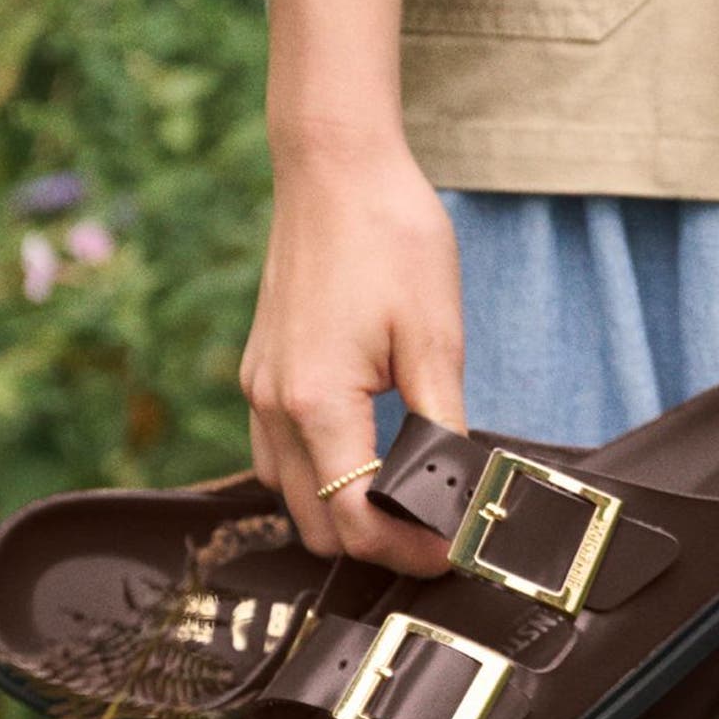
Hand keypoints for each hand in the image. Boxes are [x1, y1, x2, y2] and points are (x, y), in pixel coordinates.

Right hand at [238, 0, 463, 575]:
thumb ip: (442, 425)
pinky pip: (276, 453)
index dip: (408, 551)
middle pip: (313, 523)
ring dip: (338, 513)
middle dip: (373, 543)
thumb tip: (459, 490)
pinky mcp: (260, 370)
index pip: (354, 518)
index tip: (452, 552)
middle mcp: (274, 405)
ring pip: (286, 494)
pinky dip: (315, 475)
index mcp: (317, 403)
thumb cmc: (388, 235)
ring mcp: (259, 389)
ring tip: (402, 505)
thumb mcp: (435, 335)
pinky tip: (359, 459)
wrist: (333, 166)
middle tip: (436, 538)